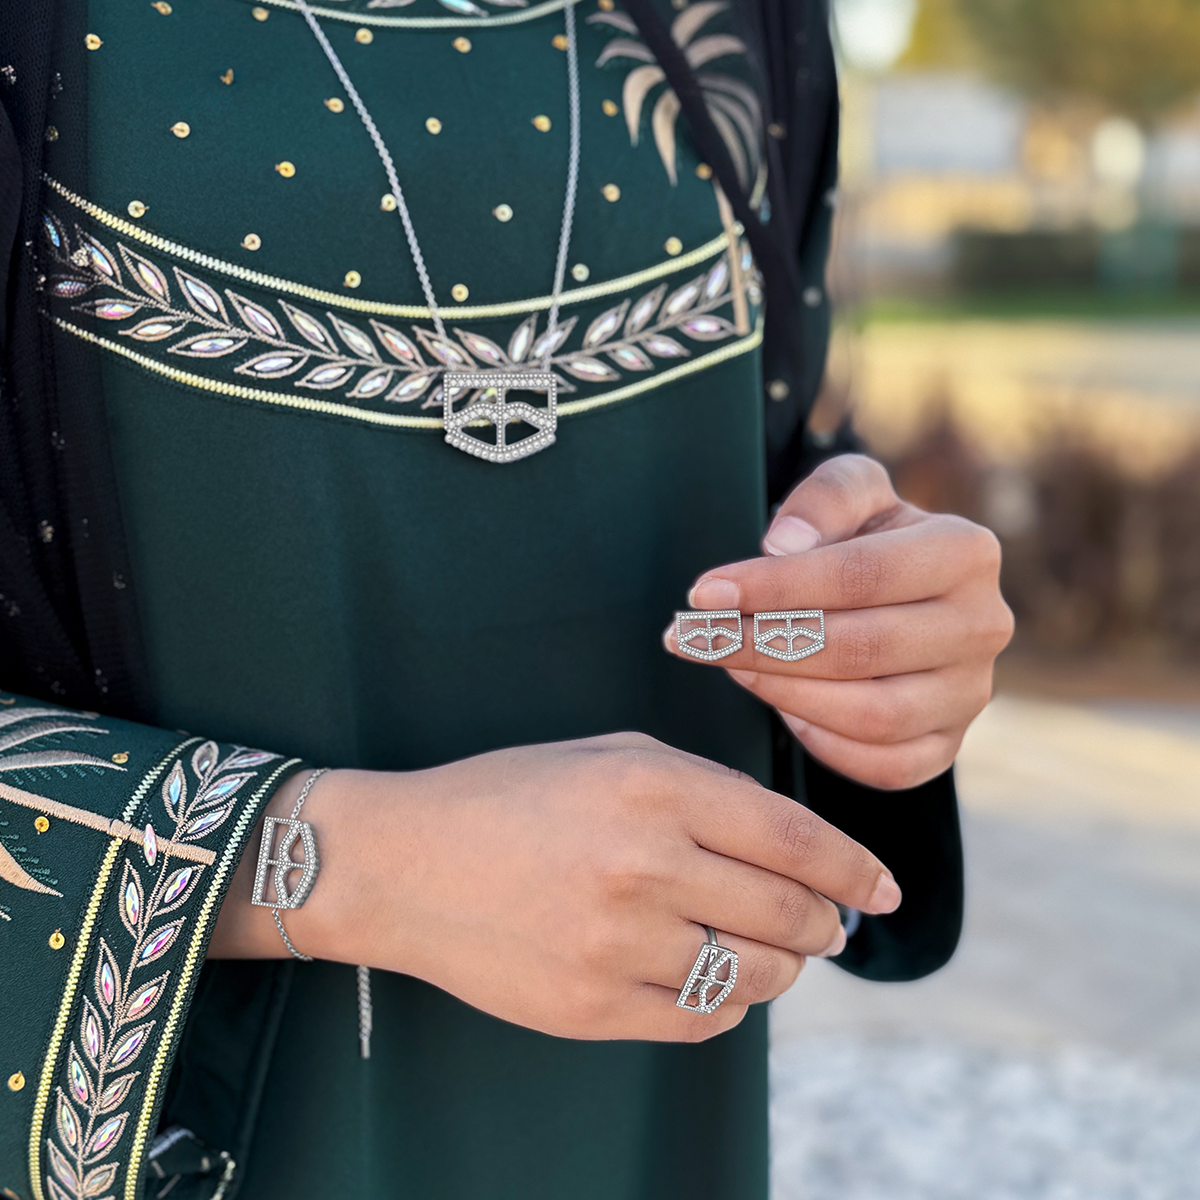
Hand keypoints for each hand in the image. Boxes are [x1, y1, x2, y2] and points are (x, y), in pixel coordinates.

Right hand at [212, 734, 900, 1040]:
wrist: (406, 863)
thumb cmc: (512, 795)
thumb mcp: (611, 755)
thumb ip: (706, 792)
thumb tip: (794, 851)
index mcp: (654, 787)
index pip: (794, 838)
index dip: (855, 868)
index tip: (884, 890)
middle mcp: (643, 864)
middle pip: (787, 914)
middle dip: (825, 923)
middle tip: (827, 924)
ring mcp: (616, 944)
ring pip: (754, 976)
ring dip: (783, 967)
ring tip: (772, 952)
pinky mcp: (590, 1007)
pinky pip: (700, 1019)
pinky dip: (727, 1003)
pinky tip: (714, 979)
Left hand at [666, 454, 1012, 790]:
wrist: (903, 590)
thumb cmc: (866, 535)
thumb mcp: (853, 491)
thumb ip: (825, 498)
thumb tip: (783, 544)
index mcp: (965, 551)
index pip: (858, 576)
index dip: (774, 587)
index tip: (704, 593)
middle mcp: (983, 625)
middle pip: (861, 649)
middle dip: (762, 644)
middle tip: (695, 637)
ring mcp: (971, 693)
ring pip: (872, 715)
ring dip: (784, 693)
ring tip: (731, 663)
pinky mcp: (949, 745)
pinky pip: (885, 766)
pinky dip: (824, 742)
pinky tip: (780, 704)